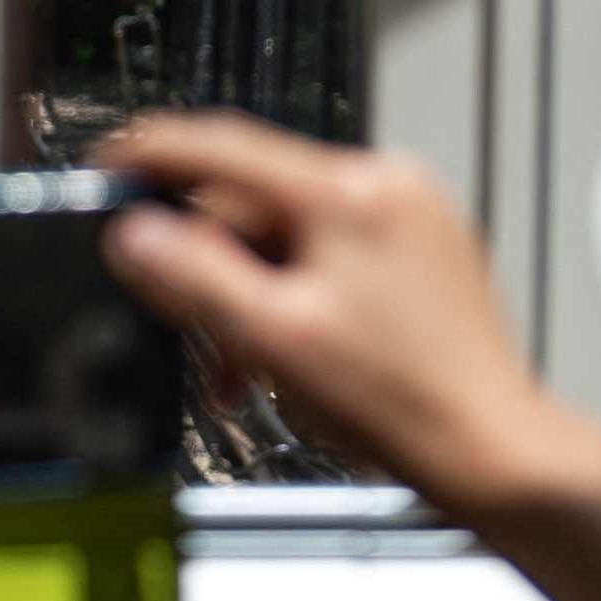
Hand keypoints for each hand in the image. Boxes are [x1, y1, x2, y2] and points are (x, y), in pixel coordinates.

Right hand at [98, 114, 600, 521]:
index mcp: (350, 194)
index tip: (110, 162)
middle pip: (255, 202)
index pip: (223, 146)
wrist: (491, 453)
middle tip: (184, 330)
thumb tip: (133, 233)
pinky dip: (292, 295)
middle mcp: (388, 188)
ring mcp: (411, 219)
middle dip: (208, 266)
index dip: (150, 153)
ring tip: (241, 365)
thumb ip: (193, 277)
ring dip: (248, 292)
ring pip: (289, 233)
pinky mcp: (422, 253)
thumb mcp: (272, 339)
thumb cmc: (403, 405)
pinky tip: (284, 352)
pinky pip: (330, 254)